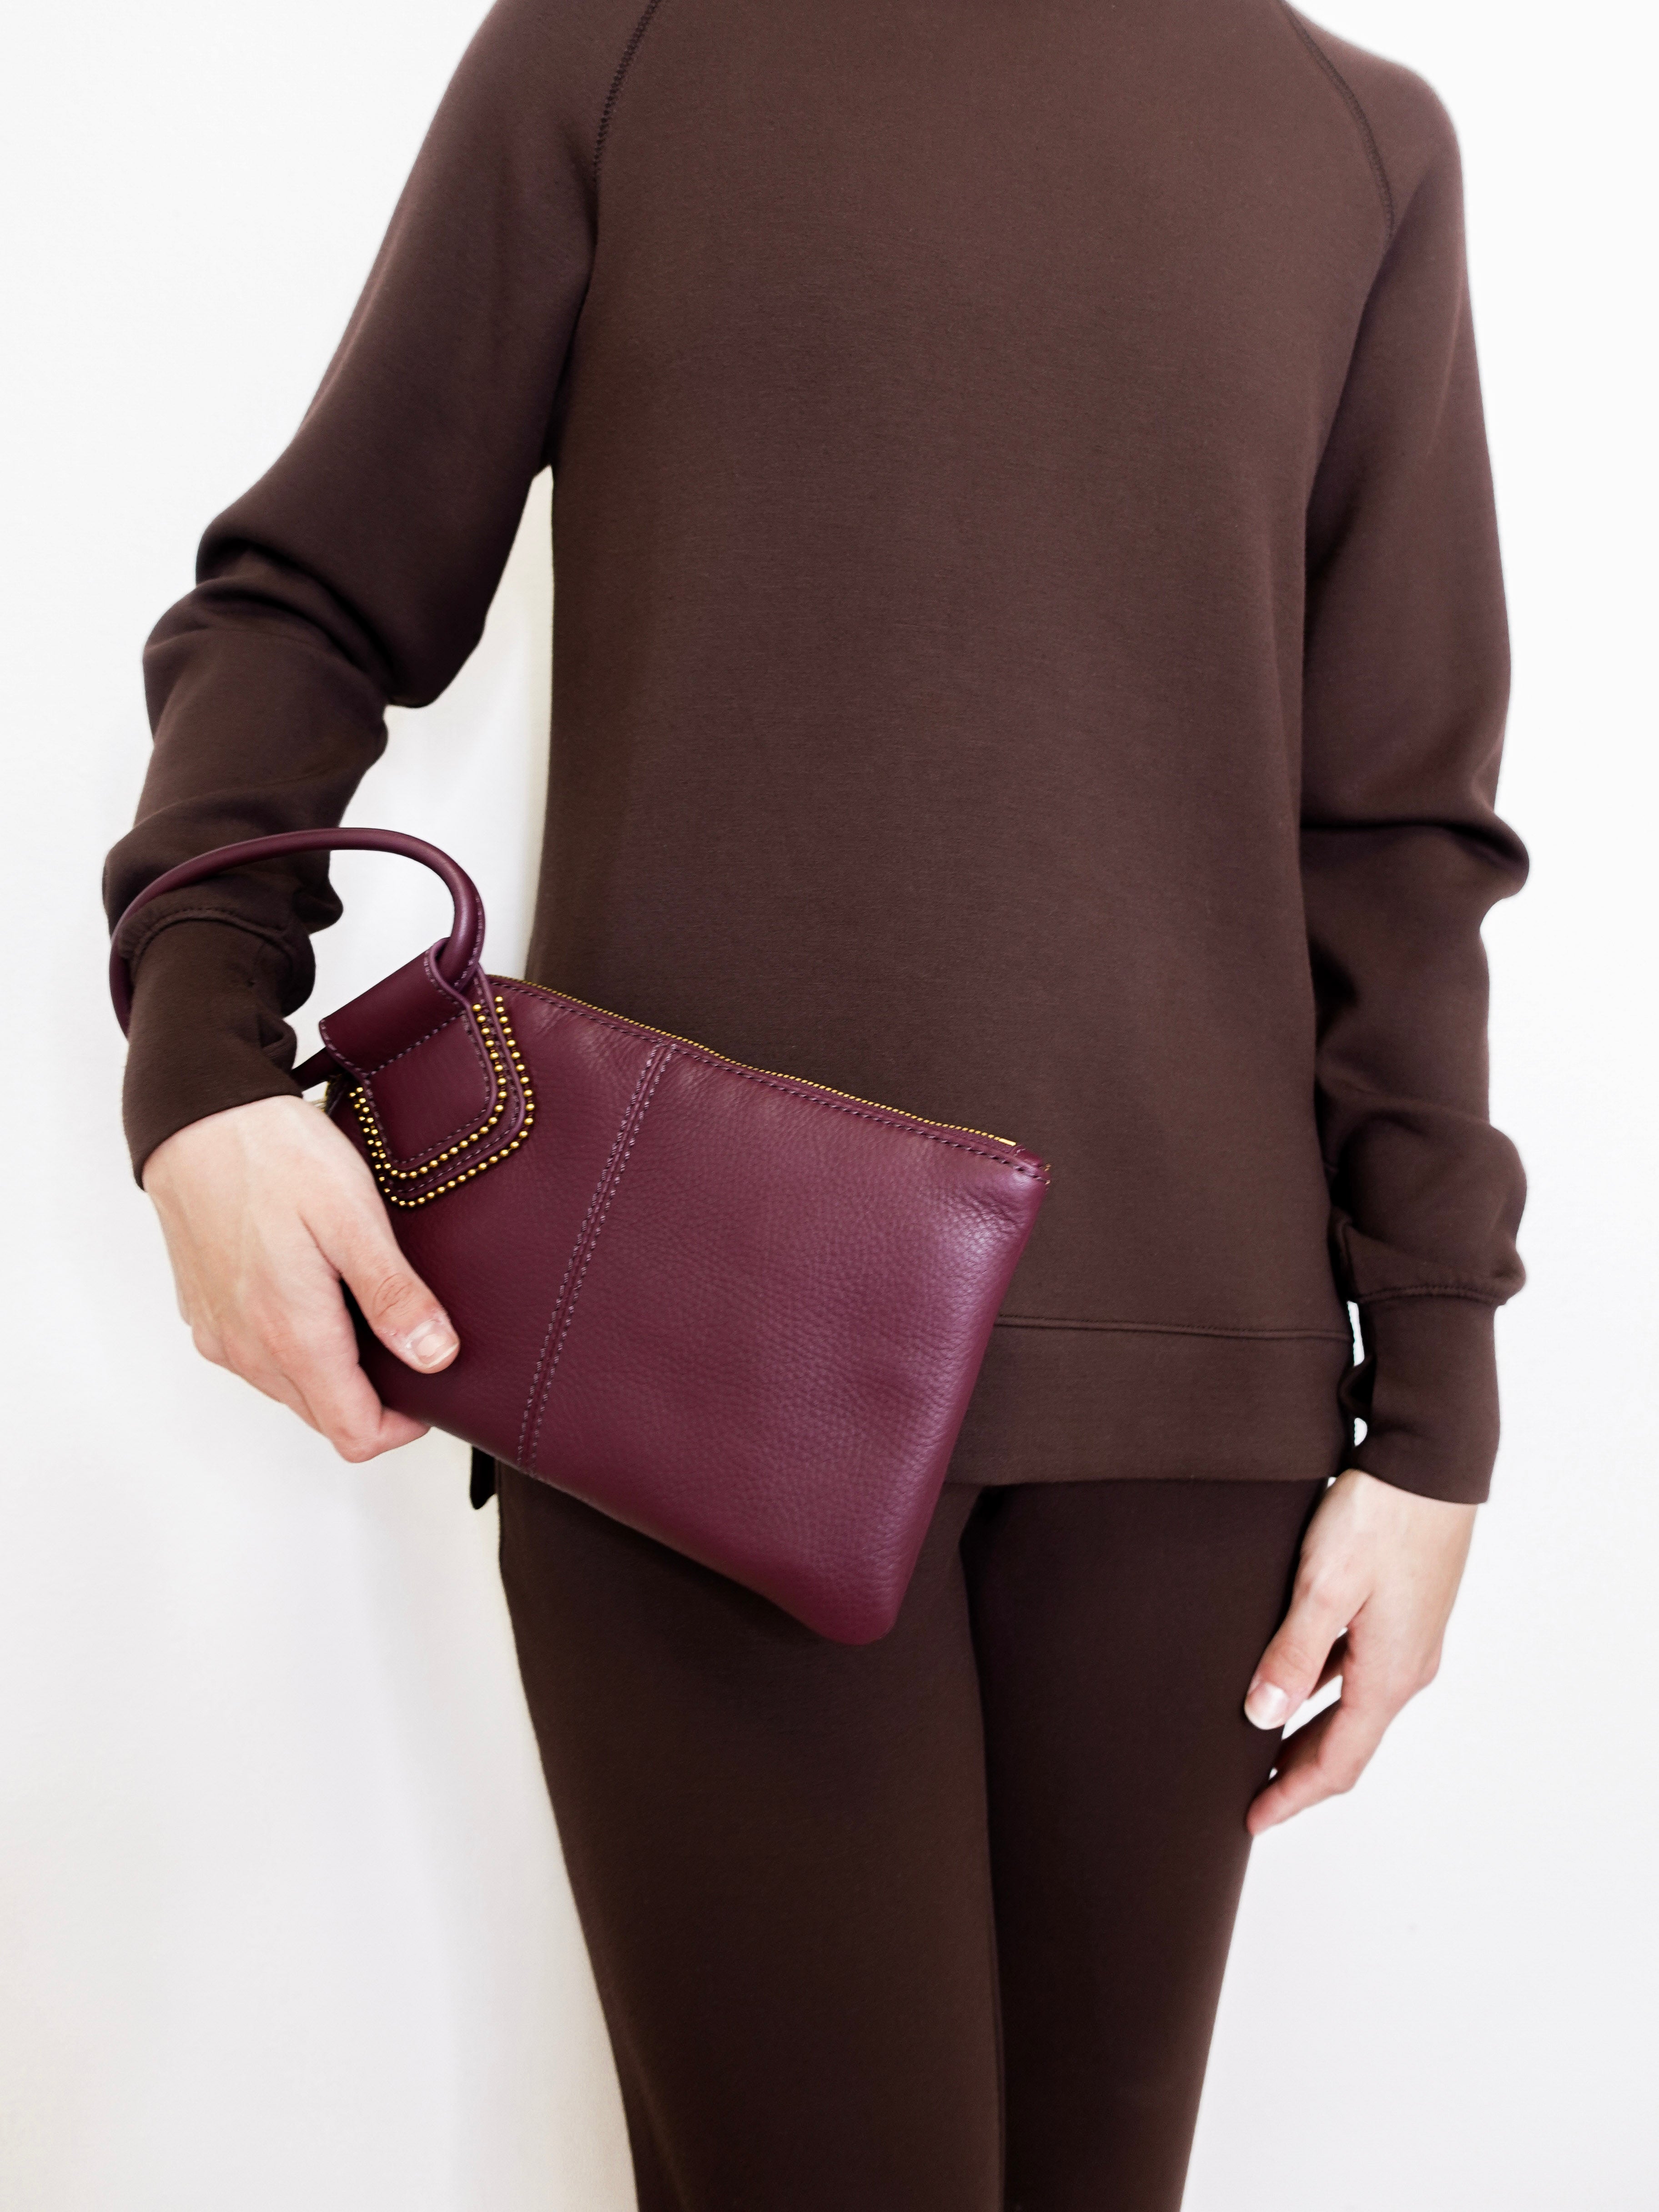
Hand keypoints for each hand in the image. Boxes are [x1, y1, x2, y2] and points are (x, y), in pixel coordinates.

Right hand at [142, 1094, 458, 1461]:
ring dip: (334, 1372)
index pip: (354, 1433)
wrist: (198, 1117)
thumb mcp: (355, 1219)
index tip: (430, 1388)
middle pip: (324, 1418)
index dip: (401, 1425)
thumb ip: (394, 1296)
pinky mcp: (205, 1314)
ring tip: (364, 1309)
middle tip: (406, 1340)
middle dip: (372, 1400)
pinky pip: (259, 1359)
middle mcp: (248, 1349)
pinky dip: (296, 1347)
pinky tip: (318, 1294)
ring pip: (291, 1391)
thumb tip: (435, 1357)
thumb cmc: (276, 1156)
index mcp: (292, 1335)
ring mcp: (221, 1334)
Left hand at [1243, 1468, 1475, 1833]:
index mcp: (1389, 1674)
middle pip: (1348, 1743)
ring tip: (1262, 1745)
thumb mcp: (1323, 1586)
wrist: (1430, 1461)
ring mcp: (1409, 1641)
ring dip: (1310, 1733)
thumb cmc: (1379, 1516)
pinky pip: (1360, 1673)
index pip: (1339, 1762)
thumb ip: (1292, 1654)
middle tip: (1250, 1795)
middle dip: (1299, 1775)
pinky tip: (1293, 1681)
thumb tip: (1260, 1718)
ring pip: (1354, 1708)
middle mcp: (1407, 1668)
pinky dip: (1325, 1693)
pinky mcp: (1404, 1613)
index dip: (1293, 1797)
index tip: (1252, 1820)